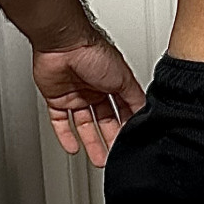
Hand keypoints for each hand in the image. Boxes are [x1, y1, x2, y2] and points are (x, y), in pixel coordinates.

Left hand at [32, 33, 146, 167]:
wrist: (63, 44)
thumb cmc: (93, 52)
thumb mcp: (123, 78)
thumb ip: (134, 97)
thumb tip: (145, 112)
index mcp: (113, 82)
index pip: (123, 109)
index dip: (127, 125)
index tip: (130, 142)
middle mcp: (96, 89)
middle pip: (105, 120)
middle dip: (110, 139)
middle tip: (114, 156)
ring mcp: (76, 94)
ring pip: (85, 124)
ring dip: (91, 142)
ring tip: (98, 159)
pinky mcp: (57, 98)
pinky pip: (61, 122)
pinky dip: (66, 136)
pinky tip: (72, 147)